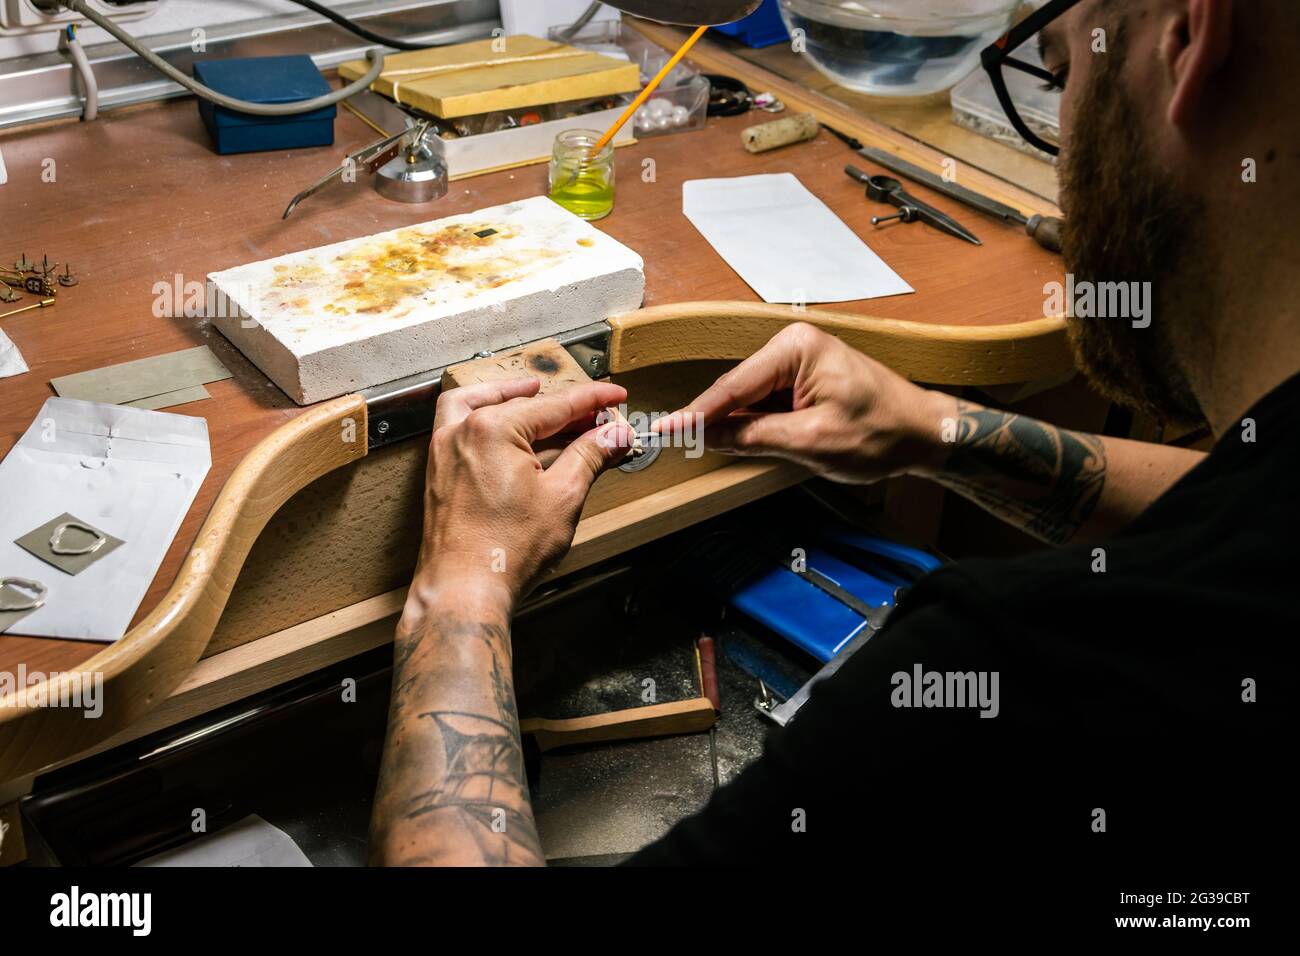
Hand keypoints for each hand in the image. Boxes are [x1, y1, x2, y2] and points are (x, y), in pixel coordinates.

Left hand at [404, 377, 634, 625]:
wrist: (464, 591)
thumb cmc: (505, 550)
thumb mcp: (563, 496)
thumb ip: (589, 456)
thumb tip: (613, 434)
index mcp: (494, 429)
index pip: (556, 405)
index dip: (593, 400)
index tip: (615, 396)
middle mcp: (463, 431)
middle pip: (523, 405)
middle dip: (563, 408)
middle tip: (596, 416)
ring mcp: (445, 451)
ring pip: (480, 406)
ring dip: (509, 396)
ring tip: (535, 393)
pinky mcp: (440, 472)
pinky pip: (460, 427)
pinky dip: (481, 416)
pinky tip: (501, 428)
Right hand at [654, 323, 953, 483]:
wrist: (925, 435)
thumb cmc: (883, 432)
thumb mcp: (811, 441)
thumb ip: (754, 436)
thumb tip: (707, 436)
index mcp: (796, 348)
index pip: (733, 386)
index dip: (696, 414)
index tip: (664, 431)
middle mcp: (794, 346)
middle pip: (736, 390)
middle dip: (711, 419)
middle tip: (675, 443)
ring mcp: (799, 363)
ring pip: (748, 399)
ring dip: (734, 425)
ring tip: (710, 446)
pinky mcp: (804, 381)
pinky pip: (766, 404)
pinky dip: (754, 424)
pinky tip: (741, 441)